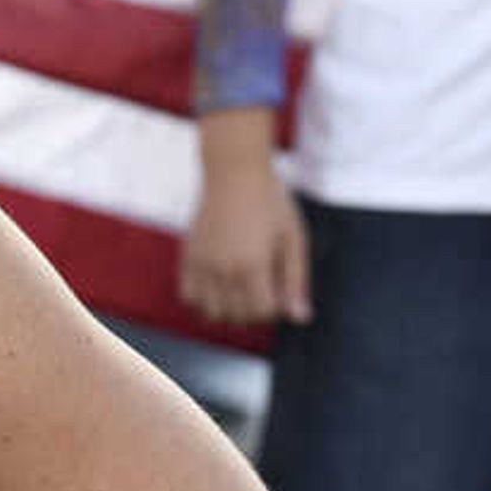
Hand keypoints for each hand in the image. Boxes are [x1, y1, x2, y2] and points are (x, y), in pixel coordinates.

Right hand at [178, 159, 308, 328]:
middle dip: (255, 310)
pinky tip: (220, 283)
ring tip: (241, 287)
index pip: (263, 313)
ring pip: (211, 313)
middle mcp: (224, 269)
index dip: (276, 306)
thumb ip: (296, 281)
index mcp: (253, 265)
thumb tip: (301, 319)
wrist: (234, 170)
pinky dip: (203, 300)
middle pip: (238, 317)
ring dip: (229, 309)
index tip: (280, 286)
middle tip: (263, 284)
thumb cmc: (271, 201)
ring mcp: (202, 264)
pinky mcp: (189, 256)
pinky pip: (189, 296)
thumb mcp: (293, 238)